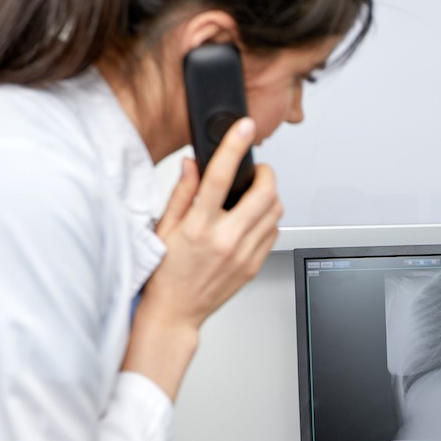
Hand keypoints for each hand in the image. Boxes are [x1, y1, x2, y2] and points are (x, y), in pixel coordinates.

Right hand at [122, 117, 281, 398]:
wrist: (176, 312)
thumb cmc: (166, 274)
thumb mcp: (164, 228)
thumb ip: (182, 193)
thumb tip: (193, 164)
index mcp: (199, 226)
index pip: (221, 176)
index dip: (235, 146)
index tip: (244, 127)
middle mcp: (225, 239)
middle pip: (265, 194)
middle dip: (266, 174)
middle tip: (257, 171)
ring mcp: (243, 254)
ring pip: (275, 212)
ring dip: (270, 197)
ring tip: (253, 196)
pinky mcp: (253, 266)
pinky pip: (274, 234)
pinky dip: (269, 220)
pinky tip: (253, 221)